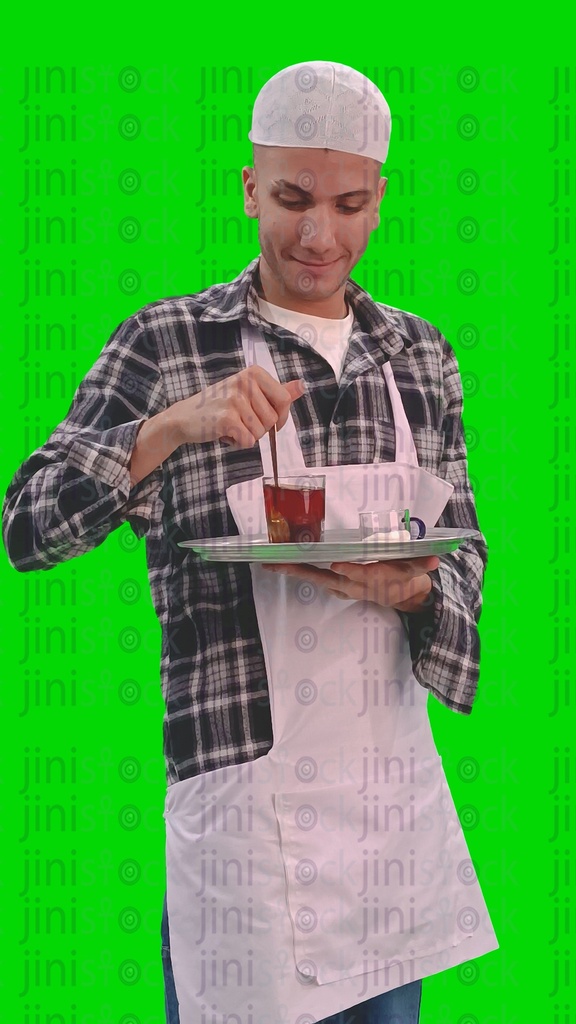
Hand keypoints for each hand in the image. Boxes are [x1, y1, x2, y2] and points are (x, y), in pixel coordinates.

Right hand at [172, 366, 305, 448]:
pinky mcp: (227, 418)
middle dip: (259, 428)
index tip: (269, 420)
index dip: (280, 417)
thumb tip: (302, 386)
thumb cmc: (219, 406)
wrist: (184, 417)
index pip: (284, 399)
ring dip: (247, 436)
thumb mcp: (248, 392)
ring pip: (261, 432)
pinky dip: (238, 443)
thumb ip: (276, 391)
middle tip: (240, 421)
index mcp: (254, 373)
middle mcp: (245, 382)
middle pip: (272, 419)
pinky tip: (225, 434)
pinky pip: (248, 440)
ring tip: (231, 426)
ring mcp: (235, 399)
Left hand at [263, 556, 439, 610]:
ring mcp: (344, 587)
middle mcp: (353, 584)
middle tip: (276, 562)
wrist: (404, 596)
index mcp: (372, 577)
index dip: (346, 570)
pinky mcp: (338, 586)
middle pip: (323, 577)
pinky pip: (316, 579)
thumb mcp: (417, 569)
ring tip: (270, 564)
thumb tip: (435, 559)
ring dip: (293, 571)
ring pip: (315, 578)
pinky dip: (300, 572)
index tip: (334, 565)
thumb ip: (424, 563)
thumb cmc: (408, 577)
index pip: (357, 574)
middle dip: (300, 570)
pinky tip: (282, 565)